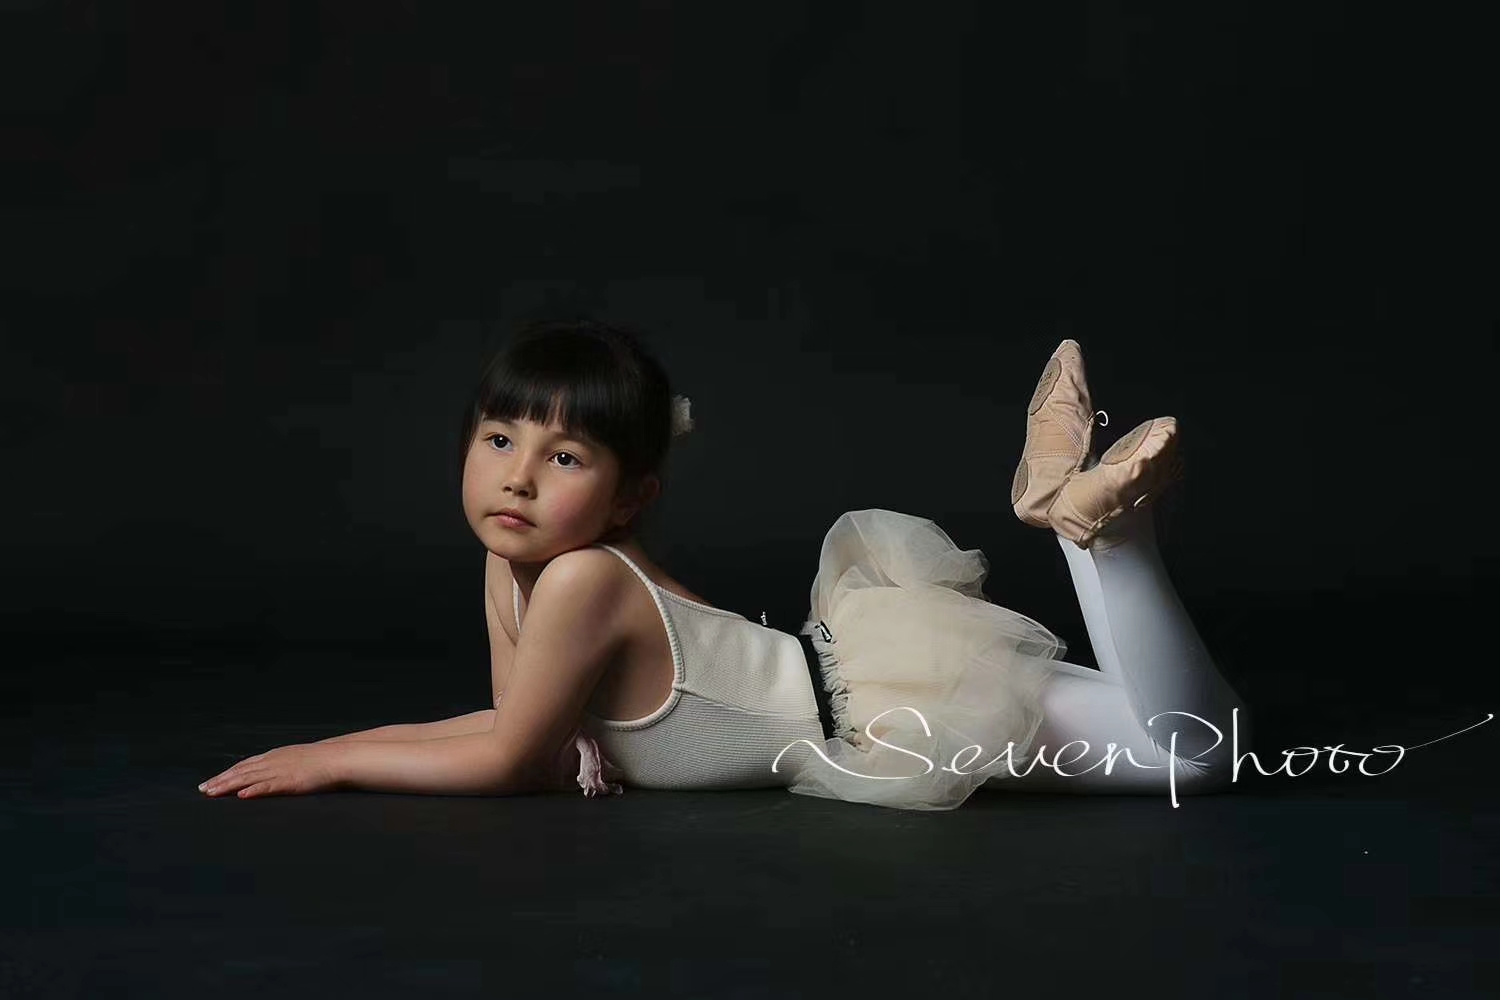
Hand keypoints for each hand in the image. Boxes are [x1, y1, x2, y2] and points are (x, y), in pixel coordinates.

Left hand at [197, 742, 346, 798]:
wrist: (338, 758)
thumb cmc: (320, 761)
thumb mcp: (295, 759)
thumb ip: (280, 765)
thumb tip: (267, 775)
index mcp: (274, 756)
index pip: (244, 765)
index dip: (226, 774)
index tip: (210, 782)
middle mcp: (273, 761)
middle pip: (241, 771)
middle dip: (220, 781)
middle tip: (203, 790)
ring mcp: (280, 771)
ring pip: (249, 778)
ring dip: (229, 786)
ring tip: (213, 793)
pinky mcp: (290, 781)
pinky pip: (268, 786)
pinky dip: (254, 790)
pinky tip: (242, 795)